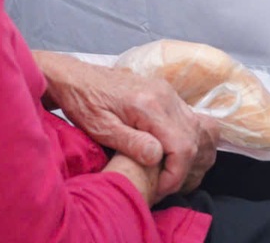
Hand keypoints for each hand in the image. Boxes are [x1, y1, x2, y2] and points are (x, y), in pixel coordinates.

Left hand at [39, 54, 217, 196]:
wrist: (75, 78)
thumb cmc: (83, 104)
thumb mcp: (101, 128)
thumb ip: (131, 143)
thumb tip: (157, 157)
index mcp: (149, 104)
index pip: (182, 146)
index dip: (175, 175)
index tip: (159, 190)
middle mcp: (165, 95)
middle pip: (193, 139)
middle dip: (181, 169)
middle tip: (160, 186)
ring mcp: (167, 92)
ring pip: (194, 129)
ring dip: (184, 155)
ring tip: (164, 173)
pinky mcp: (164, 93)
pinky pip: (186, 119)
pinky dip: (182, 140)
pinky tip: (165, 154)